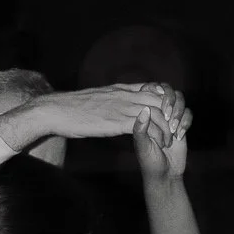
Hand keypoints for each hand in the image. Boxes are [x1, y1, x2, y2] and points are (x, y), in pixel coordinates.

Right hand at [0, 83, 181, 148]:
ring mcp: (122, 106)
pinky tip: (159, 145)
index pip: (154, 88)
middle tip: (177, 129)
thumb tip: (117, 106)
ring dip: (168, 127)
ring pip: (157, 112)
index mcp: (122, 89)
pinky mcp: (116, 120)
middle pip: (162, 98)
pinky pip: (145, 125)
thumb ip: (112, 101)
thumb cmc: (72, 109)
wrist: (56, 110)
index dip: (167, 100)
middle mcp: (125, 95)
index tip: (170, 114)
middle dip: (174, 114)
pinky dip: (156, 134)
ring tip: (171, 140)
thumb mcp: (98, 99)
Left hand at [133, 90, 190, 180]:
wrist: (165, 174)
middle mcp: (158, 112)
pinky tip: (179, 135)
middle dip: (170, 100)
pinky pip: (188, 114)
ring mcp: (171, 117)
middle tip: (167, 115)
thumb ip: (140, 129)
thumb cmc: (149, 161)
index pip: (150, 90)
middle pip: (168, 91)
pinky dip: (186, 122)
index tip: (158, 95)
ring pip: (180, 100)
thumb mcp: (142, 147)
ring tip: (173, 129)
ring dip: (178, 112)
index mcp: (145, 113)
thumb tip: (144, 110)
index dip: (156, 88)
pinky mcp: (182, 124)